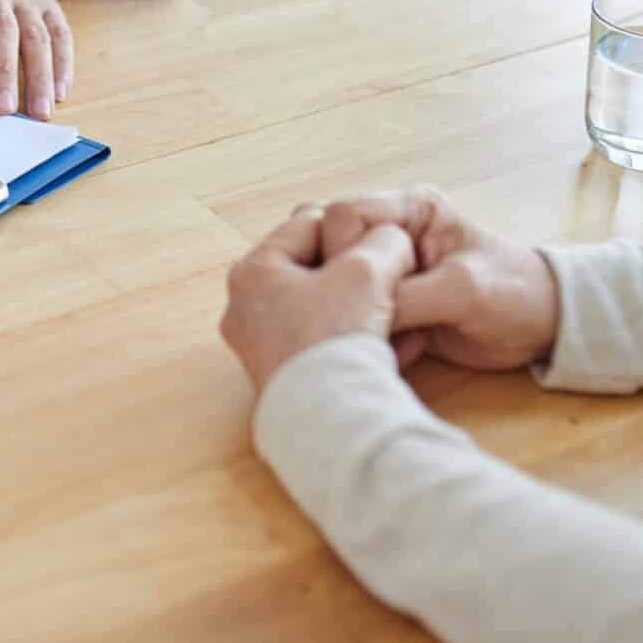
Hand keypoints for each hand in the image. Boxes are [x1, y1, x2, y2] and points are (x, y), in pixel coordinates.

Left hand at [220, 203, 419, 393]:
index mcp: (253, 271)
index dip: (353, 229)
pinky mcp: (284, 376)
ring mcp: (261, 345)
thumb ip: (383, 241)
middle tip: (391, 278)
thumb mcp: (368, 272)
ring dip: (362, 306)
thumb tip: (391, 239)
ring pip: (322, 306)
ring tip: (396, 313)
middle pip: (314, 268)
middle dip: (357, 272)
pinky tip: (392, 345)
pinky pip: (323, 341)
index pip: (309, 223)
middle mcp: (246, 307)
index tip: (384, 244)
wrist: (329, 419)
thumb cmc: (337, 337)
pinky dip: (355, 337)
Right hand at [310, 188, 560, 372]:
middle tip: (373, 320)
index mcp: (410, 209)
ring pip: (334, 286)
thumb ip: (409, 296)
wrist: (542, 328)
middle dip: (343, 290)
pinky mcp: (387, 303)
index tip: (363, 291)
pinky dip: (369, 337)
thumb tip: (354, 313)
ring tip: (392, 339)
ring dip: (354, 317)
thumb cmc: (515, 294)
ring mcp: (385, 270)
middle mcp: (390, 233)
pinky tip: (401, 351)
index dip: (342, 252)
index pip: (343, 216)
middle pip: (328, 250)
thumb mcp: (464, 291)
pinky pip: (352, 315)